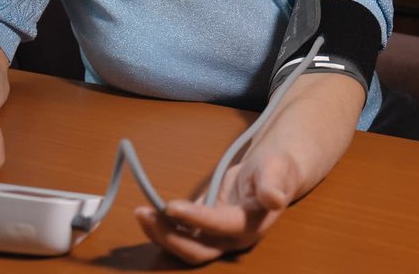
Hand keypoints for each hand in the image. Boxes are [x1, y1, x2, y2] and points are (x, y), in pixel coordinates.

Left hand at [135, 74, 364, 264]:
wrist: (274, 173)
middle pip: (197, 250)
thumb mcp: (278, 169)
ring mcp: (217, 236)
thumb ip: (274, 184)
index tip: (171, 205)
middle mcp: (232, 238)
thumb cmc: (277, 168)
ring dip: (161, 234)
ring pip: (185, 247)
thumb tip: (274, 199)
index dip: (195, 219)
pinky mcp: (206, 229)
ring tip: (140, 213)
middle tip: (143, 213)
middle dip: (169, 236)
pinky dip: (163, 227)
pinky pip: (182, 234)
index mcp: (252, 225)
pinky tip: (148, 212)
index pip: (220, 227)